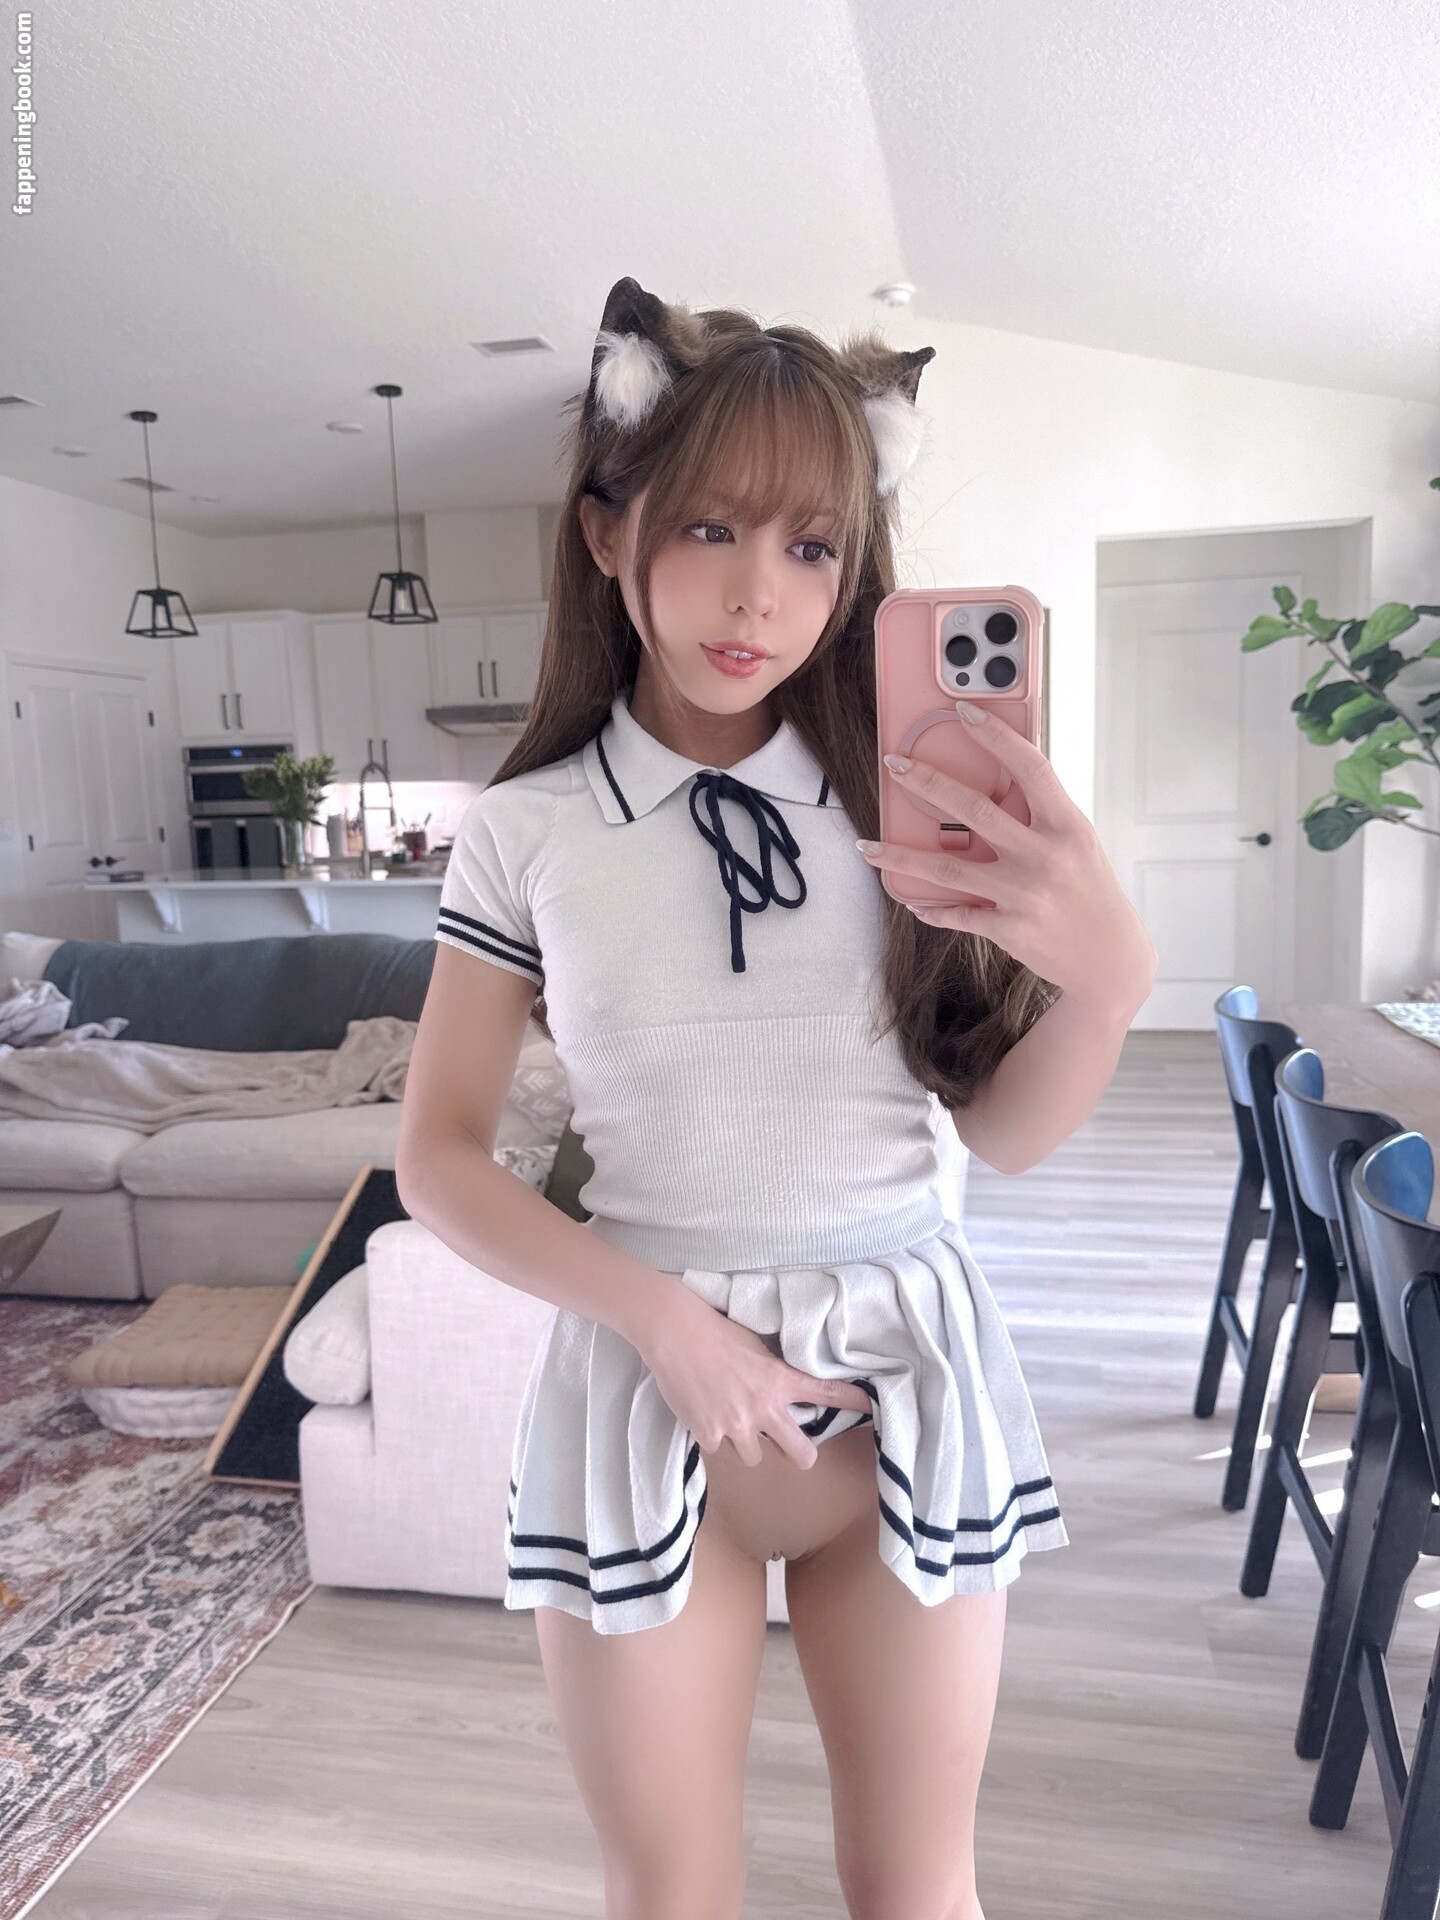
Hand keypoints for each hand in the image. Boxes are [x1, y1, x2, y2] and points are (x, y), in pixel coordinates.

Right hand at [637, 1286, 871, 1469]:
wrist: (674, 1332)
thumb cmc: (714, 1329)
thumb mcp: (755, 1345)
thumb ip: (772, 1371)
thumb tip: (779, 1386)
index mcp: (779, 1380)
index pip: (825, 1392)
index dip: (851, 1402)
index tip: (869, 1408)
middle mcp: (764, 1408)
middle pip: (801, 1454)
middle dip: (800, 1455)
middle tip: (792, 1447)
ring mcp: (736, 1425)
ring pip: (754, 1457)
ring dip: (746, 1443)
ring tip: (729, 1416)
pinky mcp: (708, 1434)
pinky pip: (717, 1448)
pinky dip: (711, 1435)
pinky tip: (702, 1411)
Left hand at [858, 700, 1157, 1015]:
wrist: (1110, 960)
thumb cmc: (1092, 892)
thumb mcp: (1078, 843)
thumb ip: (1042, 815)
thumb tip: (1000, 781)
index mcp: (1065, 826)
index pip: (1029, 767)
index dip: (996, 736)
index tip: (964, 711)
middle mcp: (1044, 857)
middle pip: (974, 810)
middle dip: (927, 782)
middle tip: (895, 765)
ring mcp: (1023, 894)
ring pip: (948, 869)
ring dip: (900, 856)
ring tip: (868, 846)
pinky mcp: (1008, 929)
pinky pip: (958, 914)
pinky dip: (932, 908)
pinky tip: (912, 901)